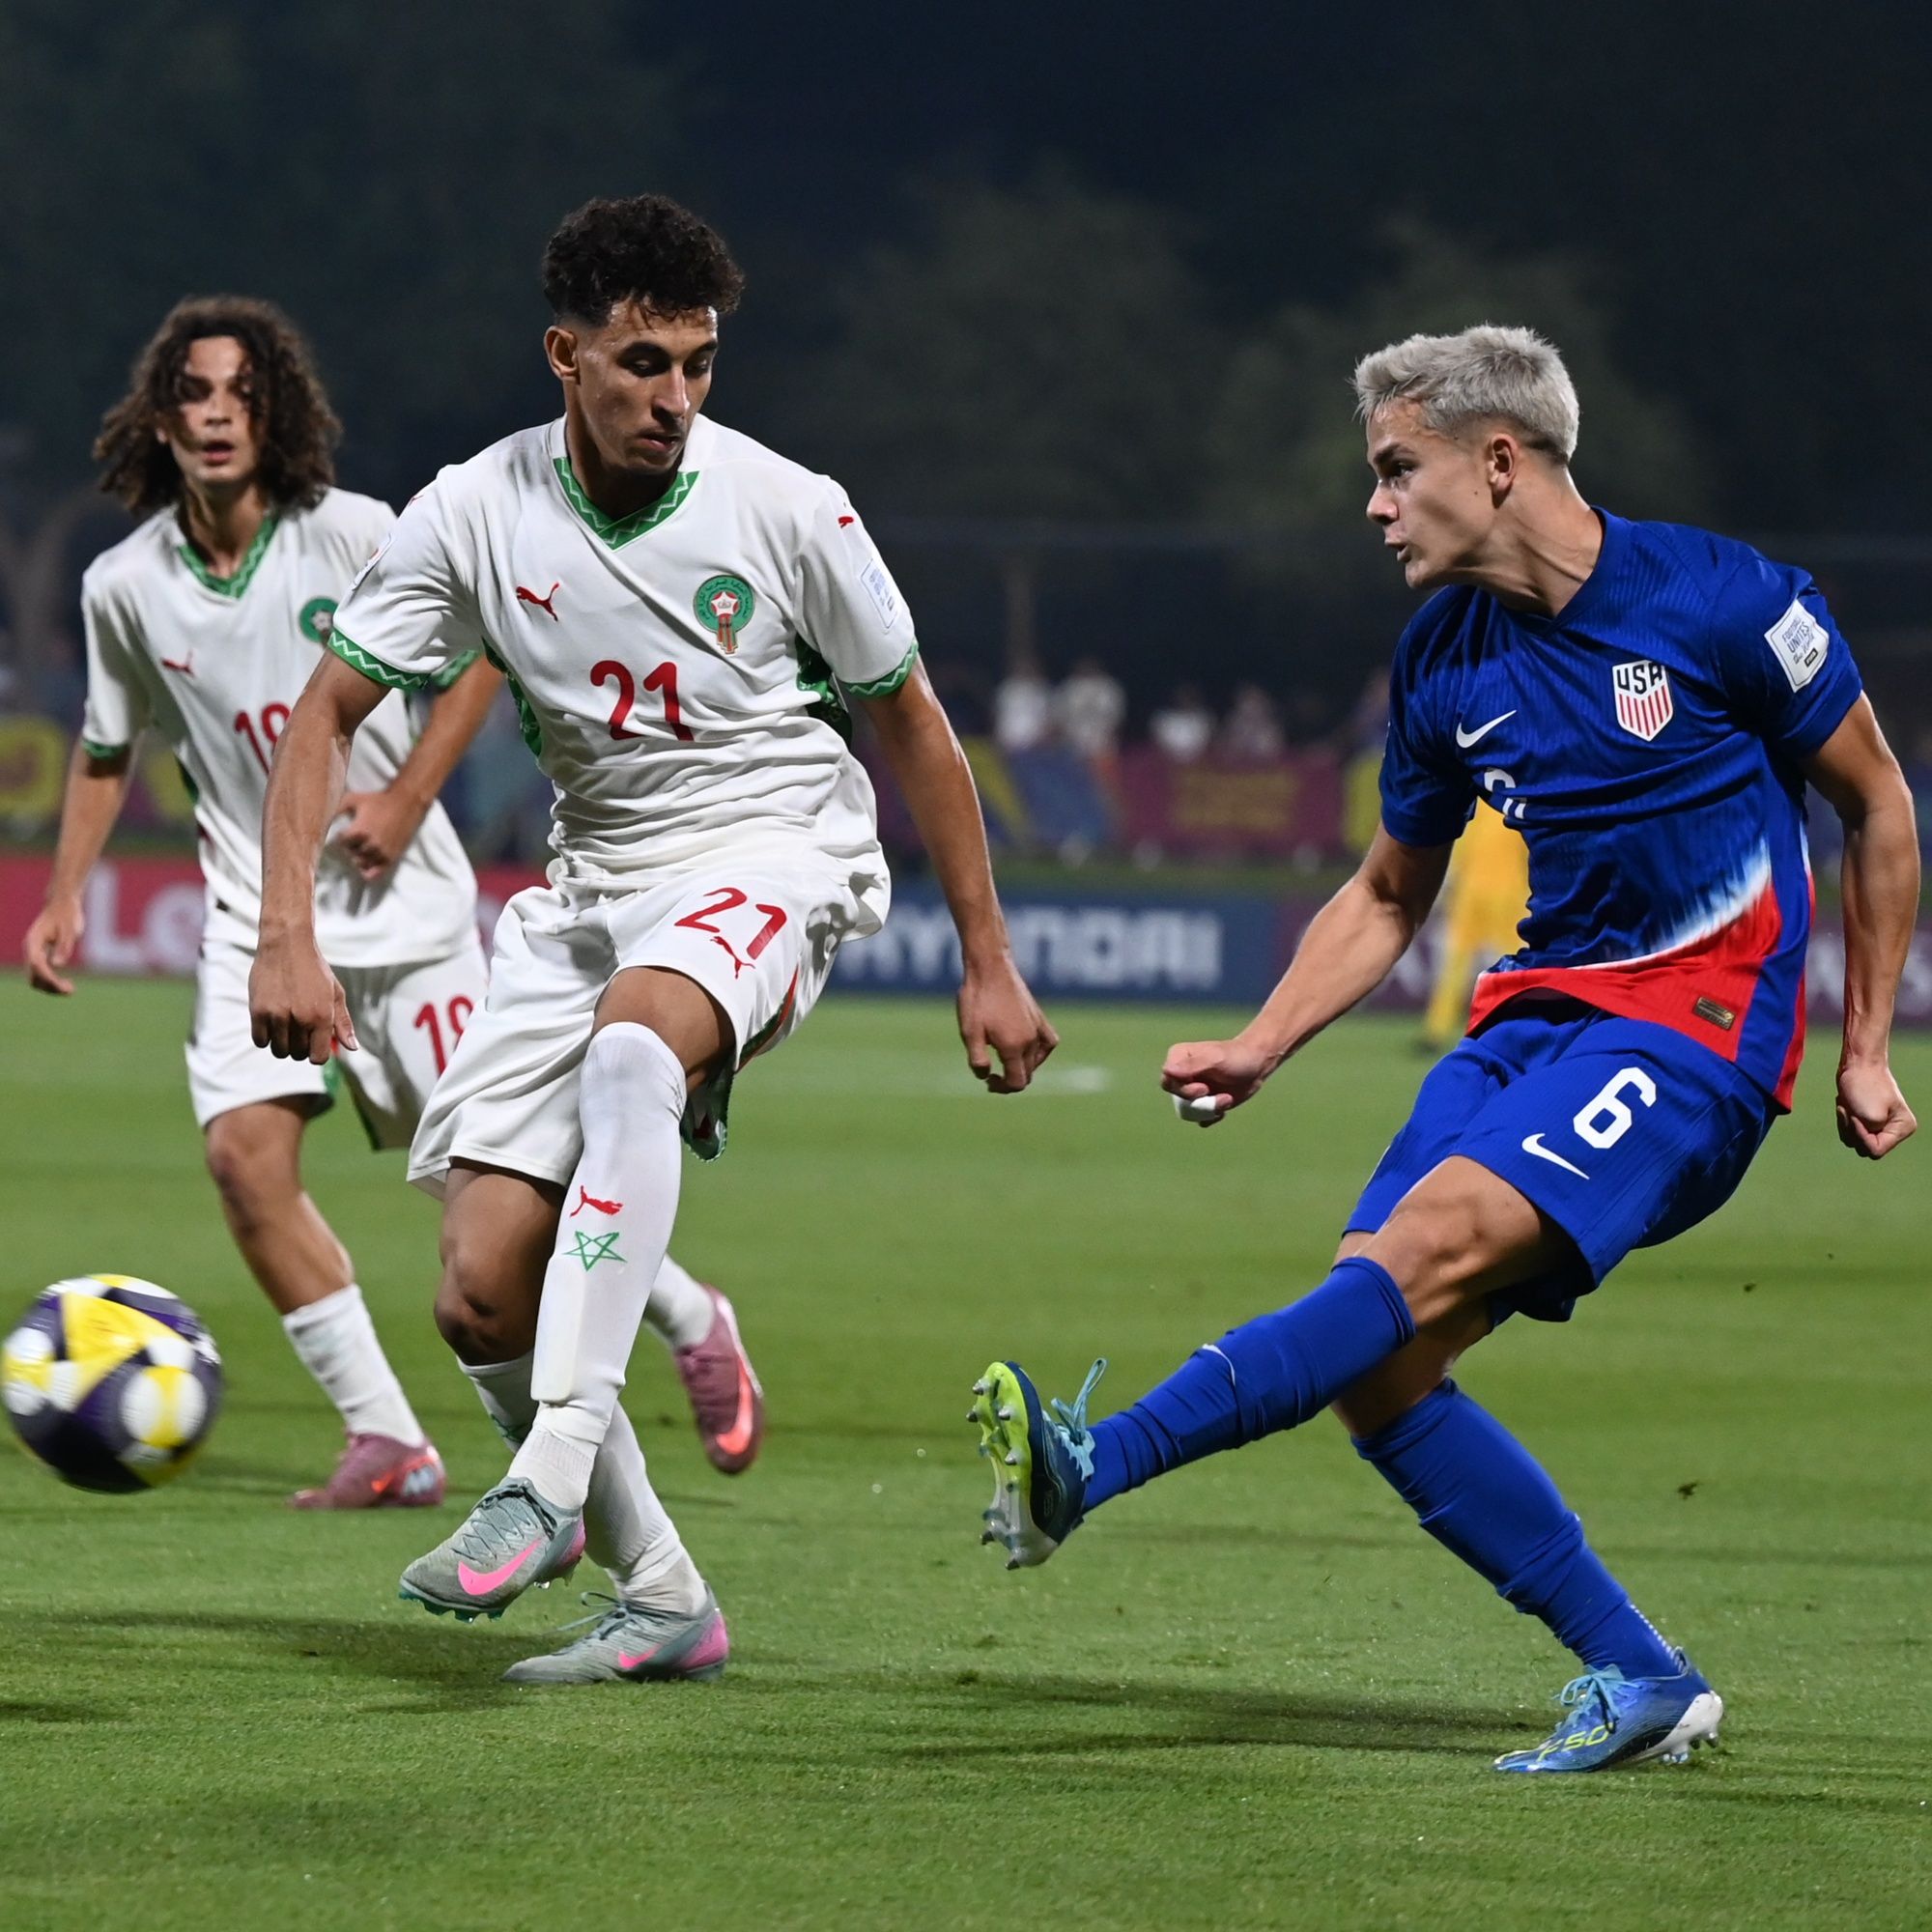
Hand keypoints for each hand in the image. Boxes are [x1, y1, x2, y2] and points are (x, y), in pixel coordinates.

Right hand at [24, 896, 83, 995]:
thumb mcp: (70, 929)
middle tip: (71, 990)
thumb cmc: (67, 915)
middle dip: (50, 986)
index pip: (36, 964)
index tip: (63, 986)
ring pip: (36, 978)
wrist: (63, 905)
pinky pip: (42, 975)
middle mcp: (30, 949)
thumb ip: (64, 946)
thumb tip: (57, 965)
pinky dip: (51, 982)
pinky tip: (67, 984)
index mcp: (34, 941)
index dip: (48, 977)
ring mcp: (34, 954)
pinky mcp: (41, 956)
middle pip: (33, 976)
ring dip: (50, 987)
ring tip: (70, 990)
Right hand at [249, 934, 355, 1063]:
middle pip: (298, 1055)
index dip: (317, 1054)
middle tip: (300, 1031)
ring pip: (279, 1051)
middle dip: (300, 1048)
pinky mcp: (257, 1011)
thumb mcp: (335, 993)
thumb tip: (352, 1048)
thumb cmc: (314, 970)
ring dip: (283, 1044)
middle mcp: (300, 1019)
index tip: (314, 1044)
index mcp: (322, 1016)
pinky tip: (272, 1024)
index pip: (318, 1057)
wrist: (287, 944)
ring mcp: (277, 1016)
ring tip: (286, 1027)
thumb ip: (343, 1023)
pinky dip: (266, 1038)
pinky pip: (260, 1041)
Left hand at [329, 786, 426, 880]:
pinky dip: (368, 873)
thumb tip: (321, 819)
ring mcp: (382, 852)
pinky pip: (376, 873)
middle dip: (351, 847)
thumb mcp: (354, 799)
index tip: (346, 831)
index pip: (341, 842)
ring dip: (359, 857)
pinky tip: (366, 868)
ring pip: (362, 863)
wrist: (406, 803)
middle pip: (351, 854)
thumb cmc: (378, 799)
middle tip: (355, 840)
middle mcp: (370, 844)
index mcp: (359, 831)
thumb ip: (336, 809)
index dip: (342, 837)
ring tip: (363, 848)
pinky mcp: (391, 857)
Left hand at [958, 954, 1056, 1092]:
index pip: (1017, 1083)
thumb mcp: (969, 1033)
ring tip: (1004, 1060)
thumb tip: (985, 1076)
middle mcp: (1031, 1041)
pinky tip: (1030, 1049)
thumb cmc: (977, 1000)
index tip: (988, 1081)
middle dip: (1010, 1080)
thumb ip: (978, 1060)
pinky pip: (1049, 1043)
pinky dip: (1041, 1052)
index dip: (1002, 1088)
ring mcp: (1038, 1028)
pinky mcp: (1039, 1017)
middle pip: (1027, 1075)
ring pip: (1037, 1061)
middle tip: (990, 1073)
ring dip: (1022, 1067)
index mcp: (1014, 1047)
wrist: (990, 968)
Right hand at [1161, 1031, 1281, 1126]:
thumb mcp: (1215, 1059)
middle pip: (1177, 1099)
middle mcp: (1181, 1074)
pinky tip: (1225, 1108)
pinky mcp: (1203, 1101)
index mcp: (1178, 1058)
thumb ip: (1191, 1066)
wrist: (1256, 1065)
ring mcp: (1191, 1089)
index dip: (1183, 1090)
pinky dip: (1211, 1116)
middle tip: (1222, 1097)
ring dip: (1209, 1110)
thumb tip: (1166, 1070)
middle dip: (1199, 1103)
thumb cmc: (1236, 1056)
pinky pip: (1198, 1117)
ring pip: (1188, 1111)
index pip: (1167, 1081)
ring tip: (1226, 1101)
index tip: (1203, 1088)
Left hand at [1836, 1058, 1915, 1159]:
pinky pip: (1848, 1131)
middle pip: (1864, 1148)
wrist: (1858, 1063)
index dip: (1861, 1137)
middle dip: (1851, 1131)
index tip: (1856, 1118)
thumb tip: (1859, 1143)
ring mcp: (1879, 1124)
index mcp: (1902, 1128)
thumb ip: (1868, 1138)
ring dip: (1844, 1124)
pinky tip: (1844, 1104)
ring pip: (1853, 1140)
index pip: (1876, 1150)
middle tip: (1849, 1111)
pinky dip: (1842, 1120)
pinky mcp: (1865, 1119)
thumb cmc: (1866, 1087)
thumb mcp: (1870, 1117)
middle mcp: (1893, 1129)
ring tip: (1846, 1105)